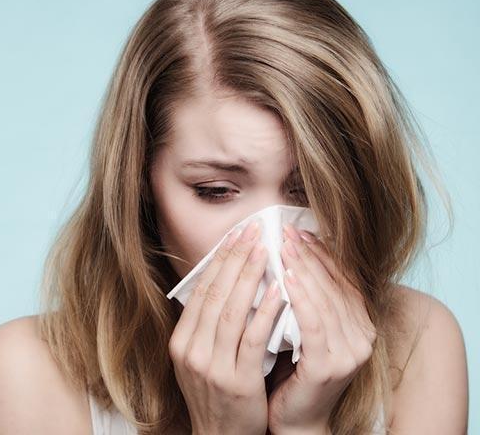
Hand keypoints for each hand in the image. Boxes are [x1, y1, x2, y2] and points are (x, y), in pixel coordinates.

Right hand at [168, 220, 285, 434]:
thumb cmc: (217, 393)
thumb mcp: (200, 358)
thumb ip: (207, 325)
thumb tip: (225, 282)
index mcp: (181, 341)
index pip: (201, 291)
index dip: (219, 260)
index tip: (236, 235)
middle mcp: (191, 351)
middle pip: (216, 294)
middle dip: (236, 258)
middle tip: (253, 230)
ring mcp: (212, 366)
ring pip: (232, 311)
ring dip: (251, 277)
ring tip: (266, 250)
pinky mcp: (237, 380)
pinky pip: (253, 338)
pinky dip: (266, 311)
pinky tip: (279, 291)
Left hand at [266, 225, 376, 433]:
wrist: (294, 419)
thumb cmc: (294, 371)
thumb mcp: (305, 330)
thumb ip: (308, 300)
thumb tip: (291, 257)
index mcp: (359, 325)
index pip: (342, 280)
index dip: (322, 253)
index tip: (300, 231)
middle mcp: (361, 337)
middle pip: (334, 285)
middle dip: (309, 255)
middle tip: (287, 231)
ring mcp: (348, 353)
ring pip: (324, 300)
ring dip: (303, 269)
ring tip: (284, 246)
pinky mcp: (329, 366)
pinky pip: (314, 324)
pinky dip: (301, 298)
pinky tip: (286, 278)